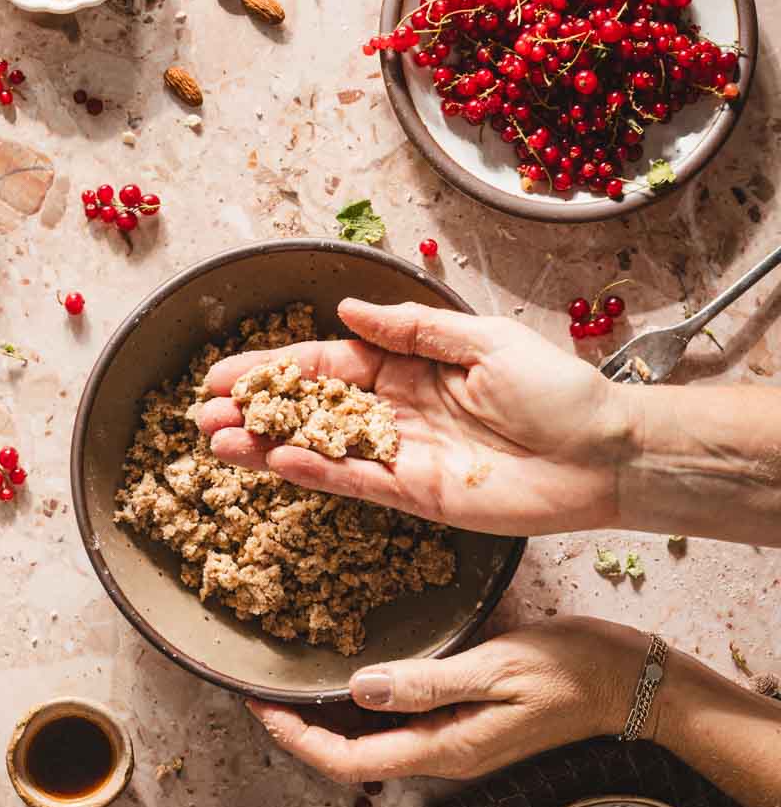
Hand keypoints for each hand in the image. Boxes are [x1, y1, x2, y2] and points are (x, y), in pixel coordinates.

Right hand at [194, 297, 634, 536]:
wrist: (605, 454)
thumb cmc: (557, 390)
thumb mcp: (484, 340)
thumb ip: (412, 328)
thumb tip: (347, 311)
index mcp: (412, 364)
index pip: (329, 363)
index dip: (277, 368)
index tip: (227, 374)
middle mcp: (399, 409)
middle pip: (313, 409)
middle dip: (257, 412)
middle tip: (201, 416)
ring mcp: (403, 455)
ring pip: (322, 449)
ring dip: (269, 448)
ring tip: (217, 444)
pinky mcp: (417, 496)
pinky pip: (355, 482)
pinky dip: (315, 473)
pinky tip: (274, 464)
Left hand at [247, 619, 645, 783]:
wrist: (632, 684)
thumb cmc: (573, 671)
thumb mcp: (497, 668)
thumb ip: (427, 682)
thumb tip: (359, 689)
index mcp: (445, 749)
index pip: (349, 762)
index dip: (296, 739)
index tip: (259, 706)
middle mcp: (443, 756)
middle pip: (352, 758)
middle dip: (301, 730)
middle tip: (261, 688)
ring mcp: (455, 744)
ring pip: (373, 742)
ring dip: (328, 719)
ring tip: (290, 681)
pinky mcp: (465, 725)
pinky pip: (399, 725)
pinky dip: (363, 704)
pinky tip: (350, 675)